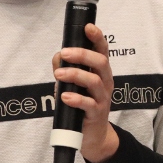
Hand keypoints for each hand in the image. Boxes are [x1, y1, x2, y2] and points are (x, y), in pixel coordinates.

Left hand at [52, 23, 118, 162]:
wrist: (92, 136)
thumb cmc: (82, 106)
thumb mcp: (73, 85)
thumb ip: (65, 69)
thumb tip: (57, 56)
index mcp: (100, 72)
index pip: (102, 51)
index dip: (97, 38)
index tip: (88, 27)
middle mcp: (105, 83)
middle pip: (101, 63)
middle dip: (82, 55)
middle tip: (64, 53)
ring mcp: (102, 99)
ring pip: (94, 82)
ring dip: (75, 75)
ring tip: (58, 75)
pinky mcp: (96, 114)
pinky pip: (88, 105)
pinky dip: (76, 99)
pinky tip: (64, 97)